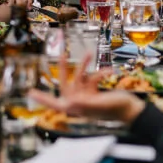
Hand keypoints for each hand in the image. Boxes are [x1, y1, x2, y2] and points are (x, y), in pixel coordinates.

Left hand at [29, 54, 145, 122]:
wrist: (132, 110)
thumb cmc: (117, 110)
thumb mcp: (100, 105)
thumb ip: (85, 104)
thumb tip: (69, 103)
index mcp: (77, 108)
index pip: (55, 103)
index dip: (42, 98)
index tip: (30, 92)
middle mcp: (79, 102)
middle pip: (66, 84)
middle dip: (64, 69)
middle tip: (61, 55)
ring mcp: (87, 97)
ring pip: (80, 78)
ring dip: (85, 66)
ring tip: (88, 53)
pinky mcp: (95, 92)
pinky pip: (92, 79)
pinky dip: (99, 73)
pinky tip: (108, 71)